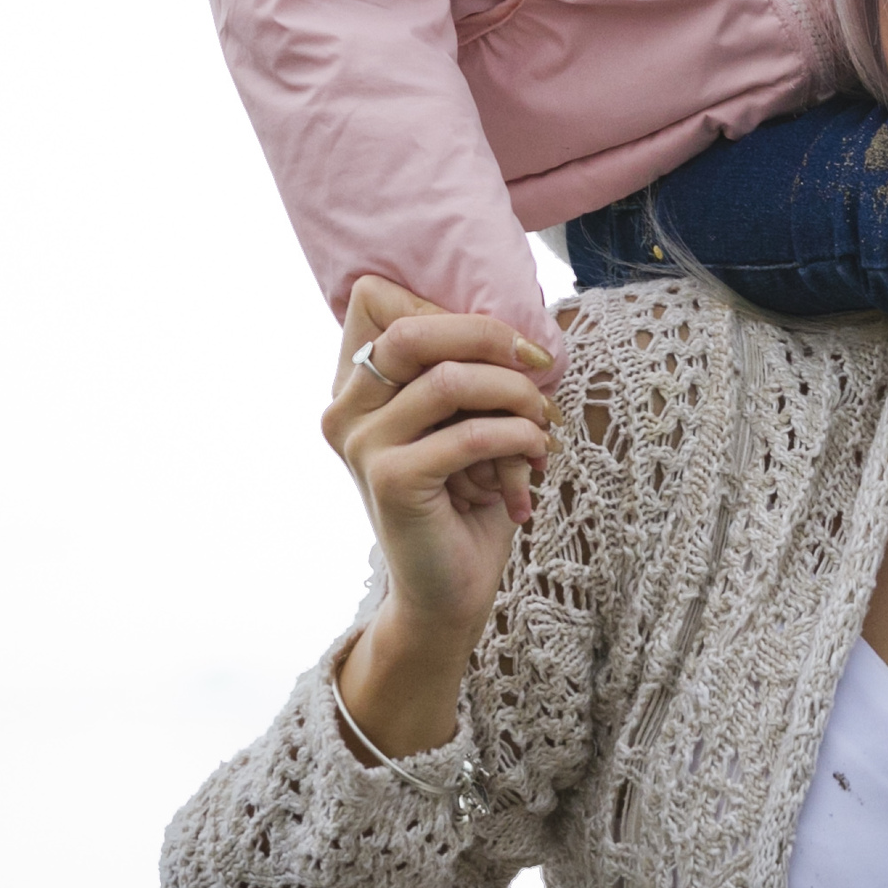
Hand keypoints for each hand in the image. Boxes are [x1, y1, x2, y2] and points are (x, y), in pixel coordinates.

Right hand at [323, 277, 555, 648]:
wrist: (451, 588)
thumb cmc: (467, 494)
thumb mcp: (464, 417)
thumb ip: (462, 365)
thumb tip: (512, 320)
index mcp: (354, 385)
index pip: (379, 299)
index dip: (452, 311)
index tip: (509, 344)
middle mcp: (344, 410)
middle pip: (412, 330)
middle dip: (488, 336)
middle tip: (537, 363)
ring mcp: (361, 445)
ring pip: (450, 380)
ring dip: (515, 395)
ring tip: (542, 424)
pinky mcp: (391, 480)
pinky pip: (471, 434)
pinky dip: (518, 436)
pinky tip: (535, 455)